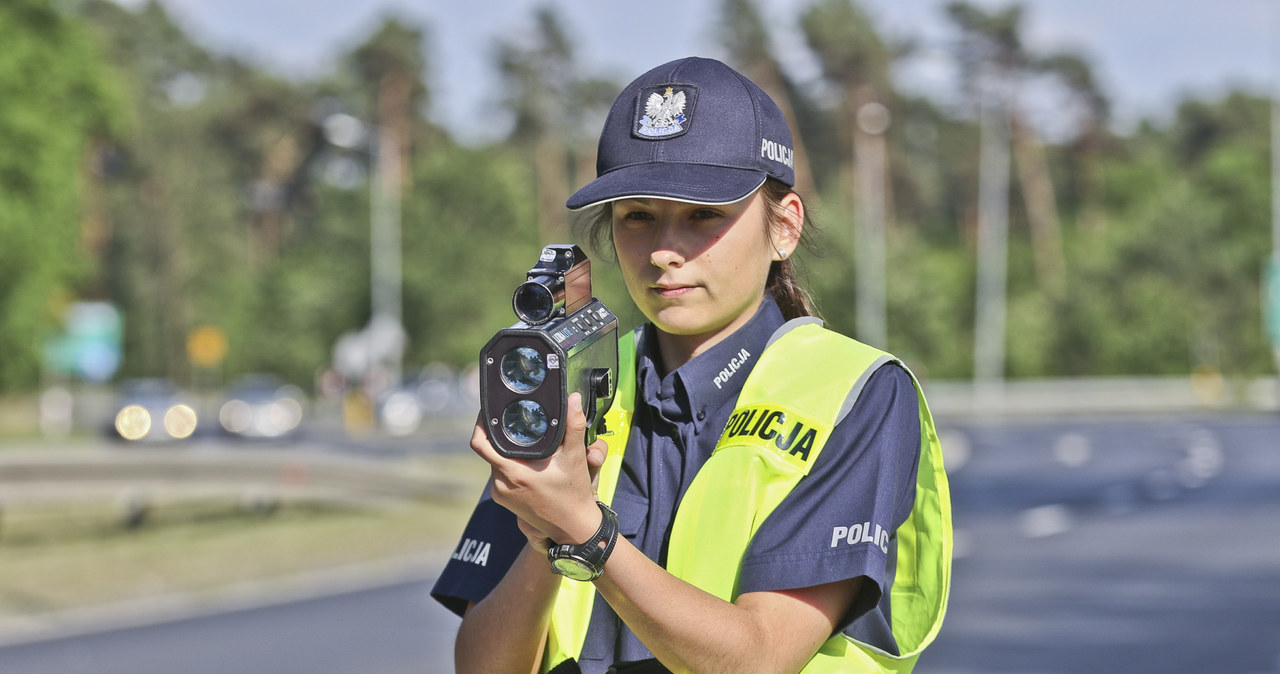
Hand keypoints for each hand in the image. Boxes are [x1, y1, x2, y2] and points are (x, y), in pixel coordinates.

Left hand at [472, 392, 607, 545]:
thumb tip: (573, 399)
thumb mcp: (575, 457)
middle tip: (512, 420)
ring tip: (522, 440)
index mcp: (513, 473)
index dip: (480, 423)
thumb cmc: (573, 494)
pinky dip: (508, 464)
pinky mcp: (503, 500)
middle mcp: (501, 485)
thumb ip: (573, 426)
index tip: (488, 410)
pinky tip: (524, 460)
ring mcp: (500, 494)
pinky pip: (498, 475)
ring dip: (505, 451)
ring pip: (494, 462)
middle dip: (499, 435)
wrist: (573, 526)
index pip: (481, 443)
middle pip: (489, 450)